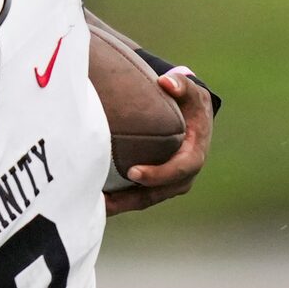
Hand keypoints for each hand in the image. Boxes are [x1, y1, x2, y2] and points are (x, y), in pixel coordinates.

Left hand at [105, 68, 212, 215]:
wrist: (194, 121)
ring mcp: (168, 185)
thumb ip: (181, 85)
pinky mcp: (155, 188)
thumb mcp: (192, 92)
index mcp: (194, 156)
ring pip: (143, 200)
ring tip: (94, 205)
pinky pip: (135, 198)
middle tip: (104, 200)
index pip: (179, 170)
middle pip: (155, 193)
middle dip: (129, 198)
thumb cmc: (190, 104)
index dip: (157, 174)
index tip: (133, 172)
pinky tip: (95, 201)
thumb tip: (166, 82)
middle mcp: (183, 177)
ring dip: (119, 205)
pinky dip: (117, 201)